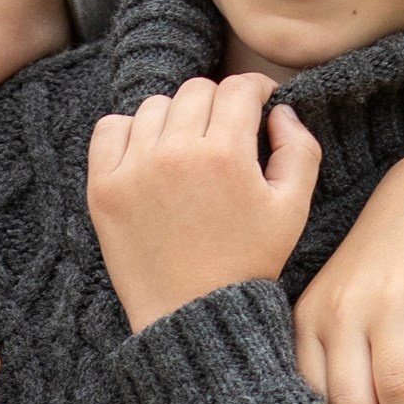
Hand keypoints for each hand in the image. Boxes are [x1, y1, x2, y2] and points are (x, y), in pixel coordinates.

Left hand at [86, 75, 319, 332]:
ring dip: (175, 118)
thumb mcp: (293, 210)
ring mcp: (133, 168)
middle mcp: (175, 152)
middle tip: (224, 133)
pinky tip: (148, 154)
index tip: (258, 102)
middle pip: (196, 91)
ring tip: (188, 150)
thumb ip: (300, 149)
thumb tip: (280, 110)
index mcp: (225, 154)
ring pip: (155, 106)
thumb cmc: (247, 263)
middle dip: (217, 104)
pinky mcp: (102, 186)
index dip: (255, 89)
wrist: (192, 315)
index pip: (237, 88)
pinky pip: (109, 129)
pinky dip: (128, 132)